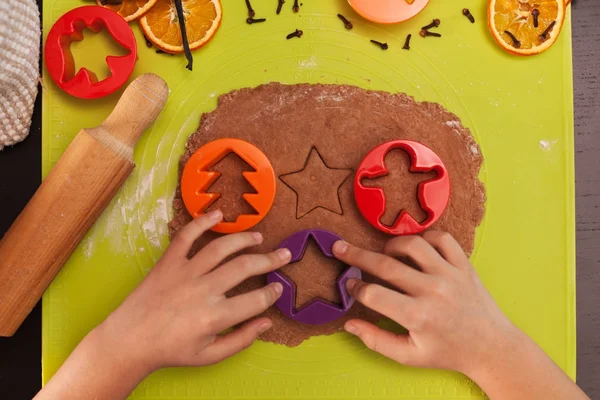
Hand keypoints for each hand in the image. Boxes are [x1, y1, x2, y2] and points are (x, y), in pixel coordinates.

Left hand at [98, 210, 291, 371]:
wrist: (130, 340)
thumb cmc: (171, 350)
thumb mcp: (209, 356)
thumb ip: (241, 340)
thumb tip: (266, 323)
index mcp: (214, 317)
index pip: (255, 300)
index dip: (272, 292)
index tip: (279, 287)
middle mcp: (202, 291)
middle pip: (245, 267)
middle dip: (270, 260)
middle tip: (284, 254)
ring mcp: (184, 273)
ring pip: (221, 247)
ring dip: (243, 239)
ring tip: (258, 237)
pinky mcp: (169, 262)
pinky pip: (187, 237)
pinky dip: (202, 222)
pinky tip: (219, 216)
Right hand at [332, 231, 511, 374]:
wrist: (491, 347)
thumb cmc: (447, 352)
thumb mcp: (409, 356)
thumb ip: (376, 340)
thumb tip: (348, 324)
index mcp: (418, 316)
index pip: (373, 294)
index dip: (355, 287)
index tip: (349, 283)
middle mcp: (433, 291)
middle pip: (386, 265)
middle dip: (357, 255)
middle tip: (340, 248)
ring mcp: (450, 275)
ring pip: (412, 245)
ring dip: (391, 245)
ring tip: (384, 253)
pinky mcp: (464, 265)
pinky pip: (441, 238)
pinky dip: (424, 237)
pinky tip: (416, 248)